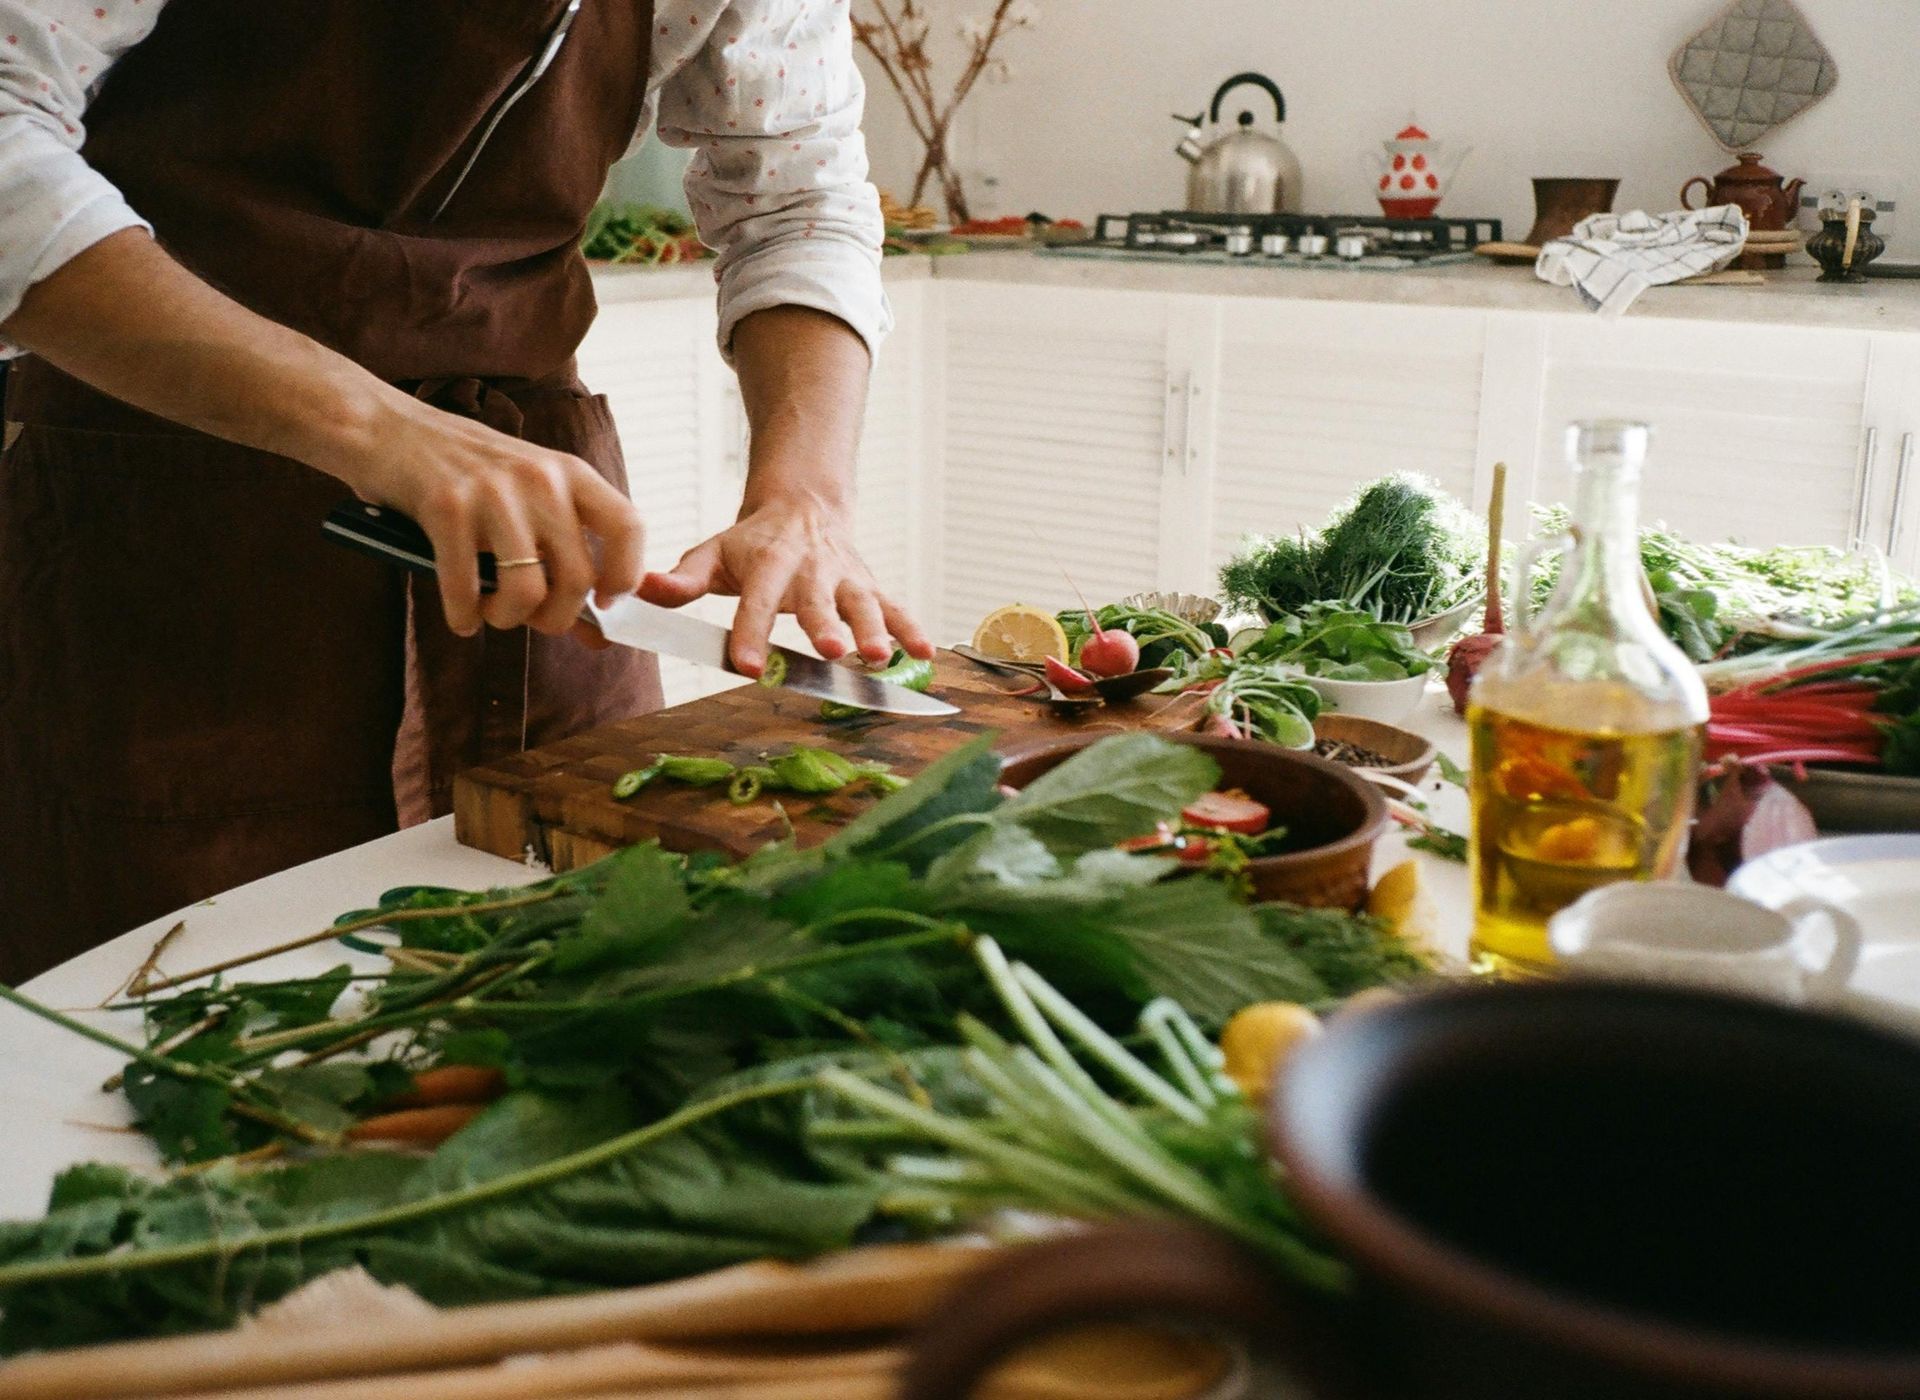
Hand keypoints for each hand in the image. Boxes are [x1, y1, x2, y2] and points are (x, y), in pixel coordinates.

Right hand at [326, 396, 645, 639]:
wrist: (388, 428)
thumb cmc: (464, 474)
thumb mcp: (527, 493)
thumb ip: (562, 549)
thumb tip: (598, 634)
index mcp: (570, 473)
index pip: (628, 527)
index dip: (625, 576)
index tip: (604, 603)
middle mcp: (540, 479)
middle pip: (578, 578)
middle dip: (555, 617)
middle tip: (531, 618)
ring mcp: (494, 492)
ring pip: (527, 591)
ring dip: (507, 619)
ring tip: (491, 613)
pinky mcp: (446, 507)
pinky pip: (466, 590)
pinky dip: (463, 616)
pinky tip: (461, 615)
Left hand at [637, 492, 933, 675]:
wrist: (804, 504)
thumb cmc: (751, 541)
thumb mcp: (712, 552)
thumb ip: (682, 578)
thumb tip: (642, 591)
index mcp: (767, 562)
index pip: (756, 601)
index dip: (750, 633)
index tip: (747, 666)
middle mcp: (811, 569)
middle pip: (819, 601)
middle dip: (825, 626)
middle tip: (832, 651)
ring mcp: (846, 577)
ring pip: (864, 603)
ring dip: (875, 630)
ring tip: (880, 658)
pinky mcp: (871, 586)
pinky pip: (896, 607)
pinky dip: (912, 629)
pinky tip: (926, 655)